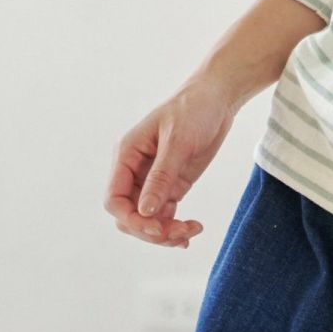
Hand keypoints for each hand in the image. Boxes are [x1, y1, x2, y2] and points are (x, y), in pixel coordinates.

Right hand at [103, 75, 236, 248]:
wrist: (218, 98)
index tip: (156, 227)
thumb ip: (161, 176)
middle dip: (150, 230)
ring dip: (165, 232)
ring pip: (147, 220)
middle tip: (180, 233)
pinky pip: (165, 215)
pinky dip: (175, 227)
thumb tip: (145, 212)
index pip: (114, 199)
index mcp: (127, 155)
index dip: (131, 219)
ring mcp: (153, 180)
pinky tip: (190, 232)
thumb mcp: (178, 141)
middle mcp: (135, 171)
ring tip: (191, 231)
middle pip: (129, 215)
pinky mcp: (172, 185)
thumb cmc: (194, 108)